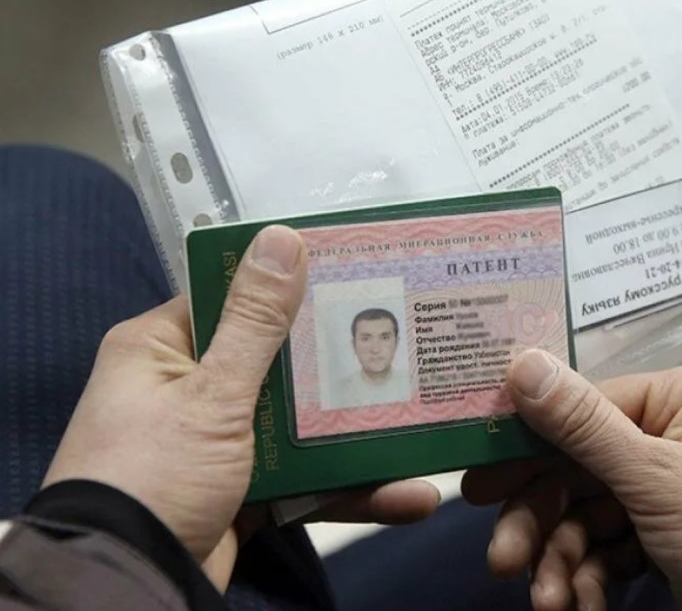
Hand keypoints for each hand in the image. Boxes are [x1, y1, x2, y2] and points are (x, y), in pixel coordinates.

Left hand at [44, 225, 439, 590]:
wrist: (130, 585)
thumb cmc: (154, 476)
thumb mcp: (211, 394)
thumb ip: (256, 322)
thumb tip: (283, 236)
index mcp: (161, 349)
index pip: (231, 298)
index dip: (289, 285)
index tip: (352, 272)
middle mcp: (187, 389)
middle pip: (277, 362)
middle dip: (337, 363)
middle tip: (403, 338)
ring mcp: (218, 442)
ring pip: (298, 424)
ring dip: (355, 433)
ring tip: (420, 425)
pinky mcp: (243, 489)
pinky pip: (302, 477)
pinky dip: (347, 486)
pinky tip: (406, 493)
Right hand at [463, 350, 681, 610]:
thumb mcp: (654, 474)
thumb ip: (580, 423)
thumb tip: (519, 362)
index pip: (584, 409)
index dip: (528, 448)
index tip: (479, 482)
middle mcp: (674, 433)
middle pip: (579, 469)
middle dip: (541, 521)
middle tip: (501, 557)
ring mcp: (669, 487)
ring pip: (588, 514)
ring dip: (562, 559)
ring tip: (547, 602)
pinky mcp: (666, 534)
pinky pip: (611, 545)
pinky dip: (591, 576)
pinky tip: (580, 606)